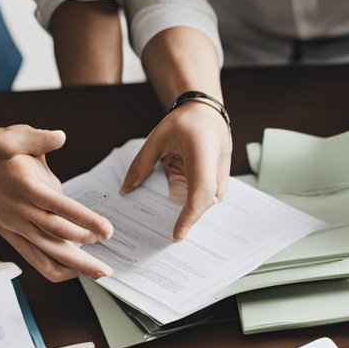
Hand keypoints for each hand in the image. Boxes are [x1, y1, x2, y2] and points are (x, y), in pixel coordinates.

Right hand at [0, 125, 113, 281]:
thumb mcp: (13, 135)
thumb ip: (39, 138)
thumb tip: (60, 137)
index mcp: (25, 187)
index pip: (61, 209)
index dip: (86, 221)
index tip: (107, 230)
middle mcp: (19, 211)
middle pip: (57, 238)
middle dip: (85, 253)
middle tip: (107, 262)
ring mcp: (13, 226)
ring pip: (46, 254)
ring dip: (73, 267)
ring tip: (97, 273)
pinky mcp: (9, 233)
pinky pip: (32, 258)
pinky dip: (53, 267)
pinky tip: (72, 270)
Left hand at [122, 103, 231, 240]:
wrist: (206, 112)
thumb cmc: (184, 122)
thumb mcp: (156, 139)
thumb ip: (141, 165)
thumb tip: (126, 190)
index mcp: (202, 153)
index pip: (200, 194)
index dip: (189, 218)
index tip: (177, 235)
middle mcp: (217, 168)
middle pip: (203, 204)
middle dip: (185, 217)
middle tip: (166, 227)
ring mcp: (223, 175)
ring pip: (205, 202)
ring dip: (187, 204)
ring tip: (170, 190)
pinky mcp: (221, 180)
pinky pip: (206, 197)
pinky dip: (191, 198)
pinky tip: (178, 188)